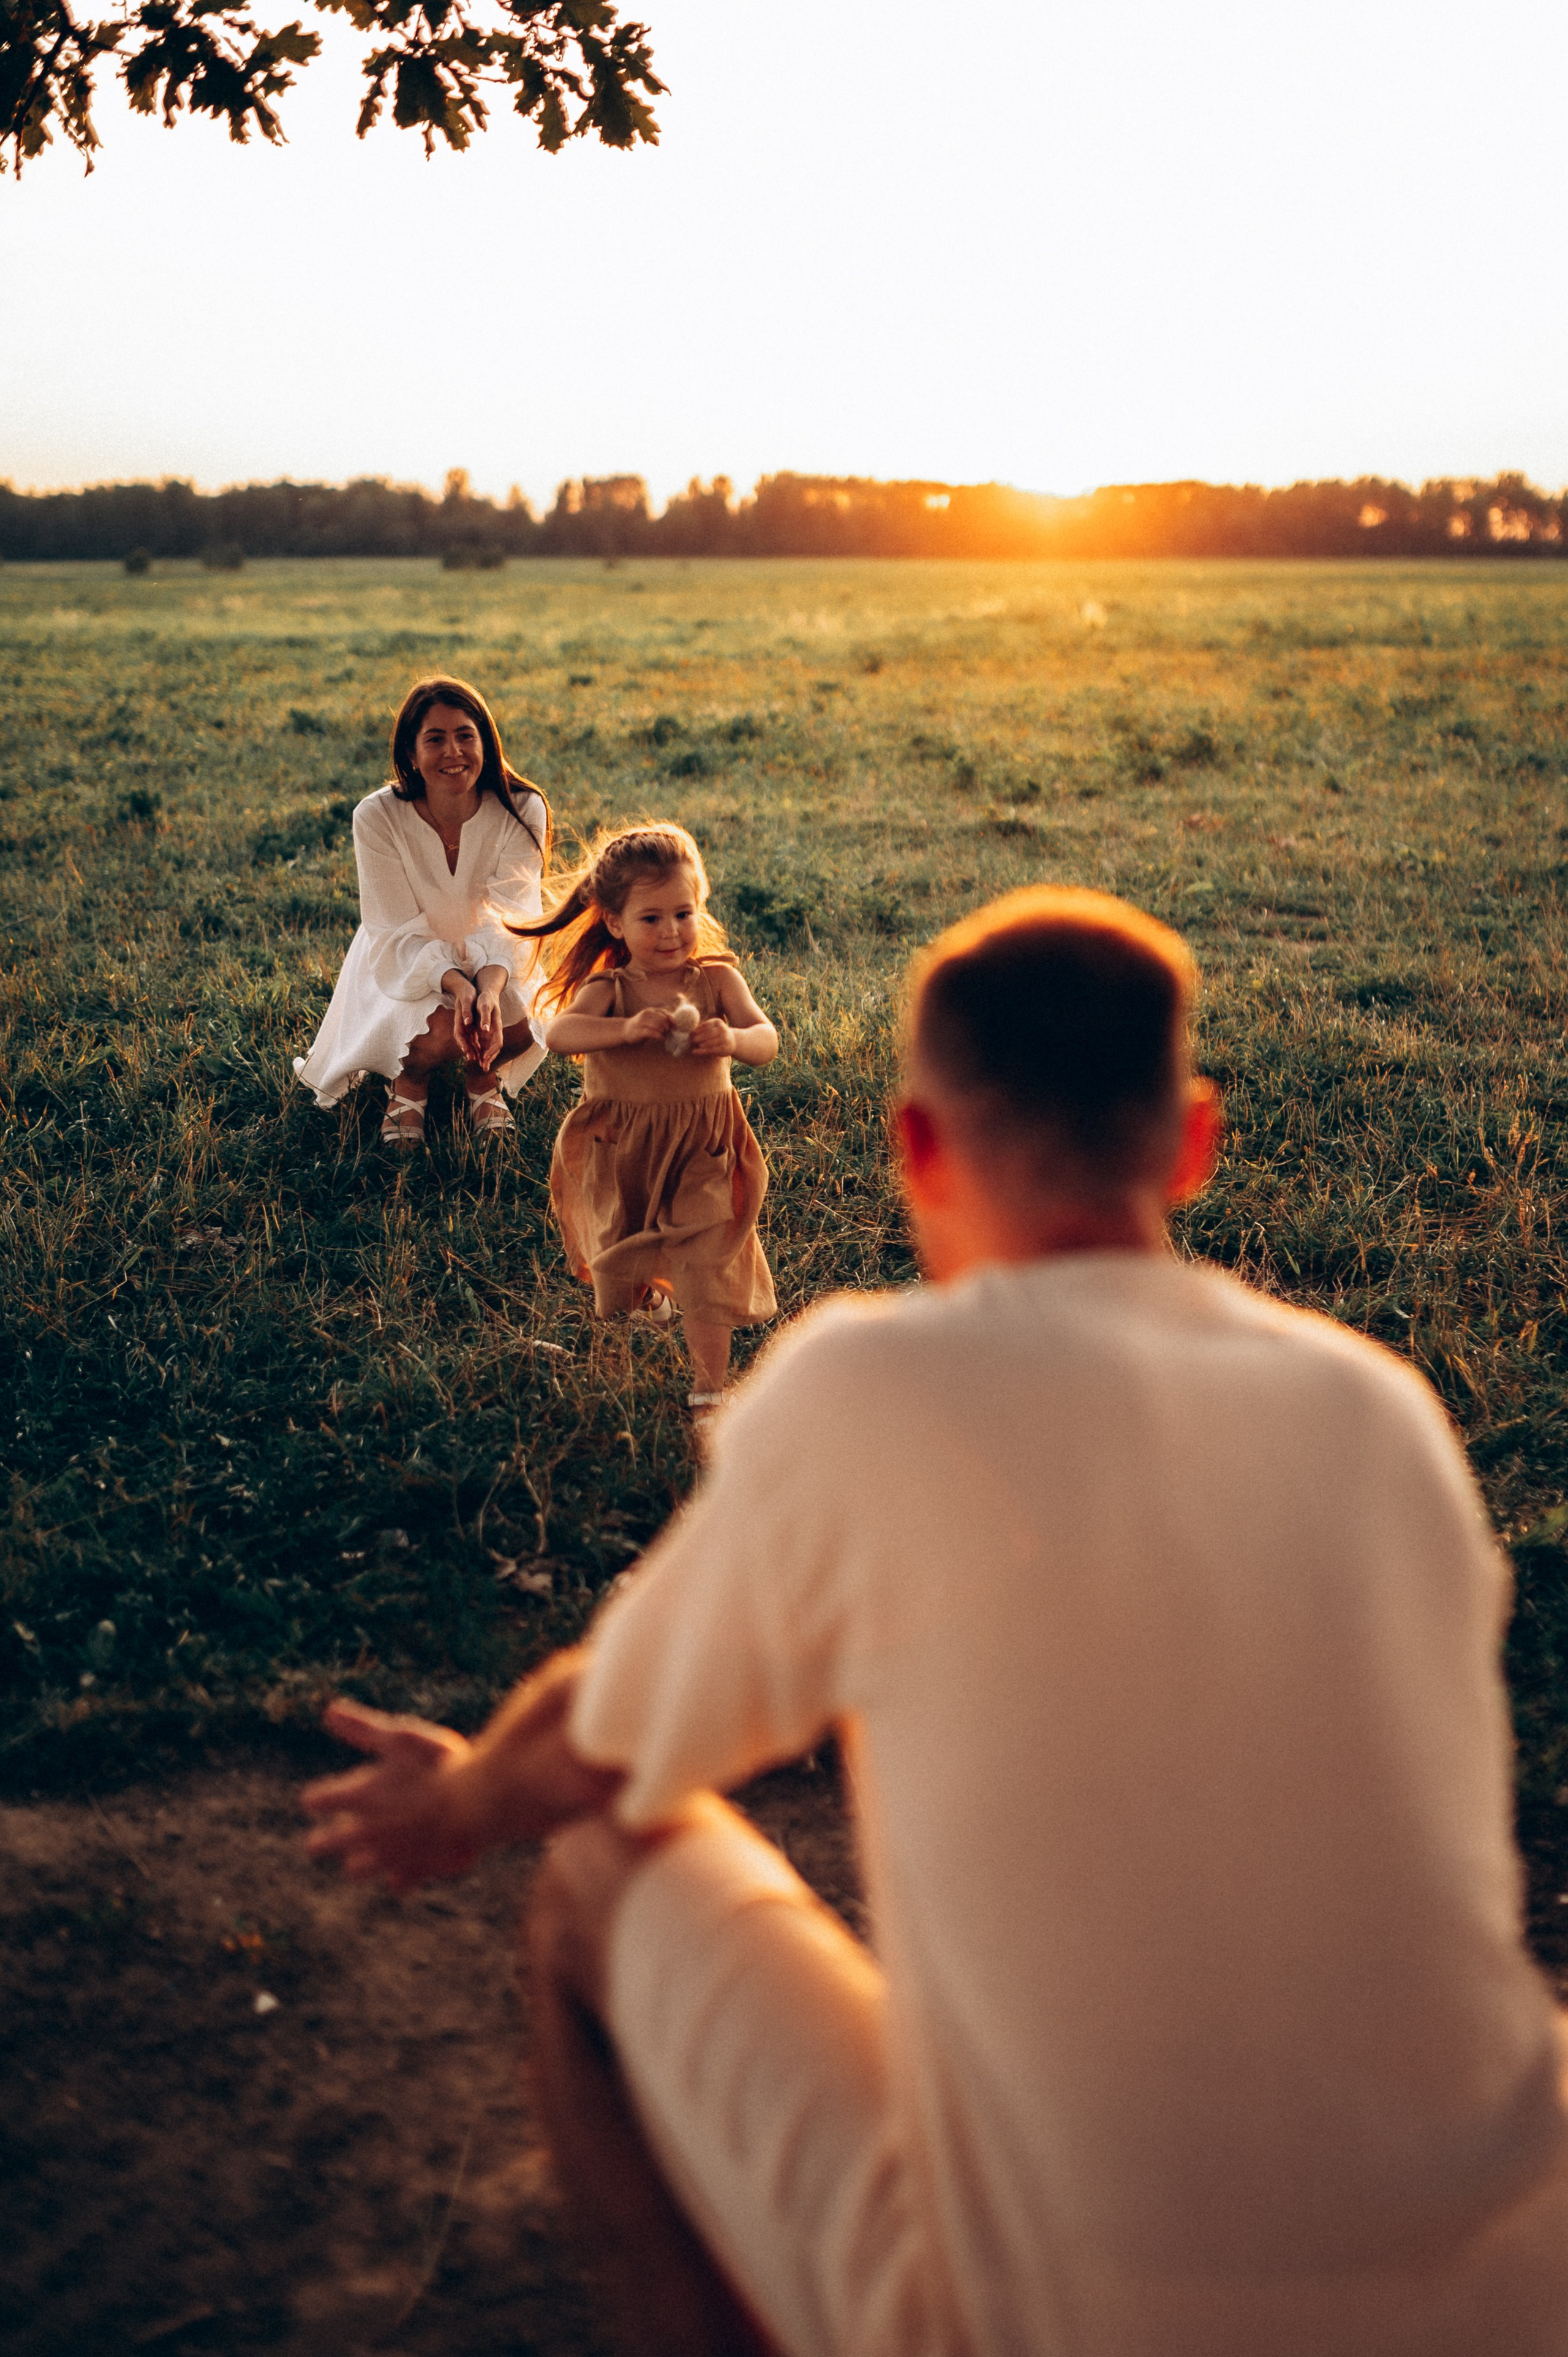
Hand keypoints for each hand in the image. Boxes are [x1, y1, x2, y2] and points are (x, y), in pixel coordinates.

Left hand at [302, 1699, 479, 1892]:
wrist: (477, 1803)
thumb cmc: (439, 1763)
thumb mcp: (400, 1737)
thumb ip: (362, 1728)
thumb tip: (328, 1711)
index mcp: (359, 1796)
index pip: (317, 1801)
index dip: (318, 1797)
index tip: (321, 1797)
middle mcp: (367, 1831)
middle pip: (324, 1845)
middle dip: (320, 1842)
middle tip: (320, 1842)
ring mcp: (390, 1855)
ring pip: (356, 1869)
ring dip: (358, 1861)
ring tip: (363, 1855)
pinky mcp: (416, 1870)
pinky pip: (398, 1884)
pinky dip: (398, 1877)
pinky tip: (405, 1867)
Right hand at [443, 967, 477, 1051]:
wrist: (464, 988)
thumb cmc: (467, 993)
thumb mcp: (467, 1000)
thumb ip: (466, 1012)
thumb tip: (466, 1023)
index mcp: (460, 1020)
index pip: (459, 1035)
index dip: (463, 1044)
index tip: (467, 1052)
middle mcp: (461, 1025)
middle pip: (463, 1041)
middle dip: (468, 1051)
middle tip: (473, 1060)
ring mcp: (465, 1026)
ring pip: (468, 1041)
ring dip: (473, 1050)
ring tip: (478, 1059)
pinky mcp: (469, 1025)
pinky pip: (472, 1037)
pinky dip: (476, 1045)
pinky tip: (481, 1051)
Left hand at [467, 986, 503, 1068]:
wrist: (487, 993)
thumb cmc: (485, 998)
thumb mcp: (484, 1005)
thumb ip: (485, 1017)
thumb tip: (486, 1030)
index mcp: (497, 1026)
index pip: (498, 1043)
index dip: (492, 1052)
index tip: (485, 1059)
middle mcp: (495, 1031)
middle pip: (495, 1048)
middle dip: (490, 1058)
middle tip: (484, 1068)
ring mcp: (491, 1032)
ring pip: (490, 1048)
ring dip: (486, 1058)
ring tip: (482, 1067)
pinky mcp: (486, 1032)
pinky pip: (485, 1044)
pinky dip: (482, 1052)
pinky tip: (477, 1057)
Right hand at [624, 1004, 672, 1044]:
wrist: (624, 1030)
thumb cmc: (640, 1025)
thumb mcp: (650, 1018)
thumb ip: (660, 1019)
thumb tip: (674, 1023)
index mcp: (650, 1010)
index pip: (665, 1013)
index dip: (672, 1020)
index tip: (675, 1026)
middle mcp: (646, 1014)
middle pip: (663, 1020)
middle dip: (668, 1027)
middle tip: (667, 1033)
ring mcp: (642, 1022)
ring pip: (659, 1026)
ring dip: (664, 1033)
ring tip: (663, 1036)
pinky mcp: (640, 1031)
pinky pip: (653, 1033)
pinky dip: (660, 1036)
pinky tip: (660, 1038)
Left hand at [689, 1017, 734, 1056]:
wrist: (733, 1041)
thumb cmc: (718, 1033)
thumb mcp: (713, 1027)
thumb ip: (704, 1028)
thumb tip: (690, 1033)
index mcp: (718, 1022)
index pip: (705, 1026)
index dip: (697, 1030)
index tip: (690, 1034)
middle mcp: (722, 1030)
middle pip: (707, 1034)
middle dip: (698, 1037)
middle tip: (690, 1040)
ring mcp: (724, 1039)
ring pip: (709, 1042)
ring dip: (699, 1044)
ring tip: (693, 1045)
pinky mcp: (724, 1048)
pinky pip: (711, 1050)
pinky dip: (701, 1051)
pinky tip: (695, 1052)